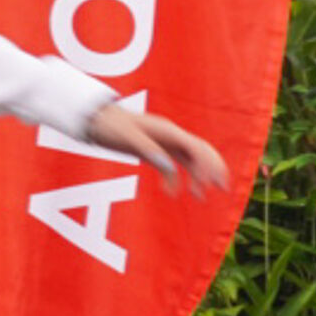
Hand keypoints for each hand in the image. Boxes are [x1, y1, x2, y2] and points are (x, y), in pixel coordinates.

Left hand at [90, 104, 226, 194]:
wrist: (92, 118)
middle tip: (223, 189)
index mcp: (166, 131)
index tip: (211, 184)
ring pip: (189, 159)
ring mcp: (163, 143)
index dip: (207, 165)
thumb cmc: (108, 126)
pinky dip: (176, 179)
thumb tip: (168, 165)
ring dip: (198, 176)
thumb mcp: (126, 138)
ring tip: (201, 197)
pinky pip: (172, 165)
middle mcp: (169, 135)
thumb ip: (147, 150)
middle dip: (213, 169)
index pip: (196, 148)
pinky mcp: (154, 150)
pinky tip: (170, 193)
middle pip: (200, 151)